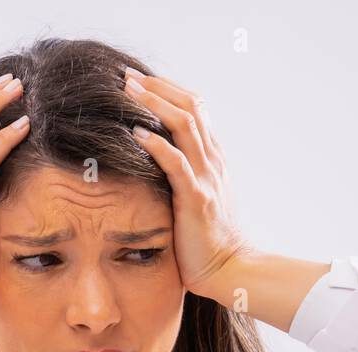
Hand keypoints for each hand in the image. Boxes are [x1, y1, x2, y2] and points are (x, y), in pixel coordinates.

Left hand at [122, 68, 254, 301]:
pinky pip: (176, 163)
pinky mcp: (196, 198)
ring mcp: (207, 177)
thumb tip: (157, 162)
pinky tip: (135, 133)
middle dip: (157, 87)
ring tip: (127, 91)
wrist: (229, 269)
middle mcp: (213, 161)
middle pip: (190, 106)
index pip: (196, 108)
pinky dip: (155, 145)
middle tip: (127, 76)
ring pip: (184, 125)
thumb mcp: (199, 198)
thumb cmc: (208, 240)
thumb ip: (185, 175)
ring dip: (154, 104)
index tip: (140, 81)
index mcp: (214, 158)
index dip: (168, 90)